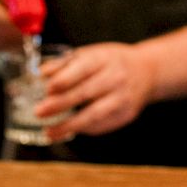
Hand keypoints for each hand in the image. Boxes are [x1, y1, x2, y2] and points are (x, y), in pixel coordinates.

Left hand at [34, 42, 156, 139]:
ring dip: (69, 125)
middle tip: (39, 112)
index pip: (83, 69)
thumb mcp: (91, 54)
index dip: (65, 79)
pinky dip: (82, 129)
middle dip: (60, 104)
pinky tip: (66, 131)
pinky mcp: (126, 115)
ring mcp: (122, 98)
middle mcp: (115, 78)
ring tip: (49, 132)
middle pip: (86, 93)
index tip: (47, 89)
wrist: (147, 71)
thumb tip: (40, 73)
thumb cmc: (110, 62)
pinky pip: (101, 125)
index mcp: (104, 59)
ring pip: (94, 115)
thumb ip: (64, 63)